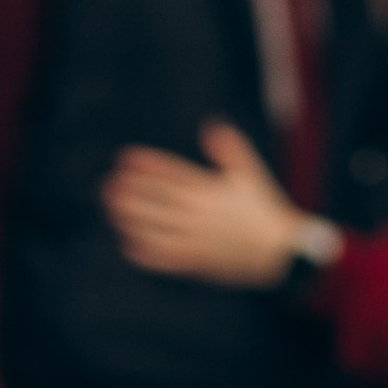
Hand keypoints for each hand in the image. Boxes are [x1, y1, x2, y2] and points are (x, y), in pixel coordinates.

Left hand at [104, 120, 306, 286]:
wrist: (280, 253)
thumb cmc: (264, 211)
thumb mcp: (251, 174)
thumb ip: (230, 149)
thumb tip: (211, 125)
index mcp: (210, 189)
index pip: (171, 173)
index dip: (146, 165)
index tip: (124, 158)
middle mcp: (200, 213)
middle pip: (157, 200)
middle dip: (130, 191)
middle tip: (107, 185)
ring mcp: (197, 239)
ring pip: (156, 228)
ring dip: (131, 219)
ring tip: (112, 210)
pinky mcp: (199, 262)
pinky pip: (167, 258)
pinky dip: (146, 253)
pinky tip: (129, 246)